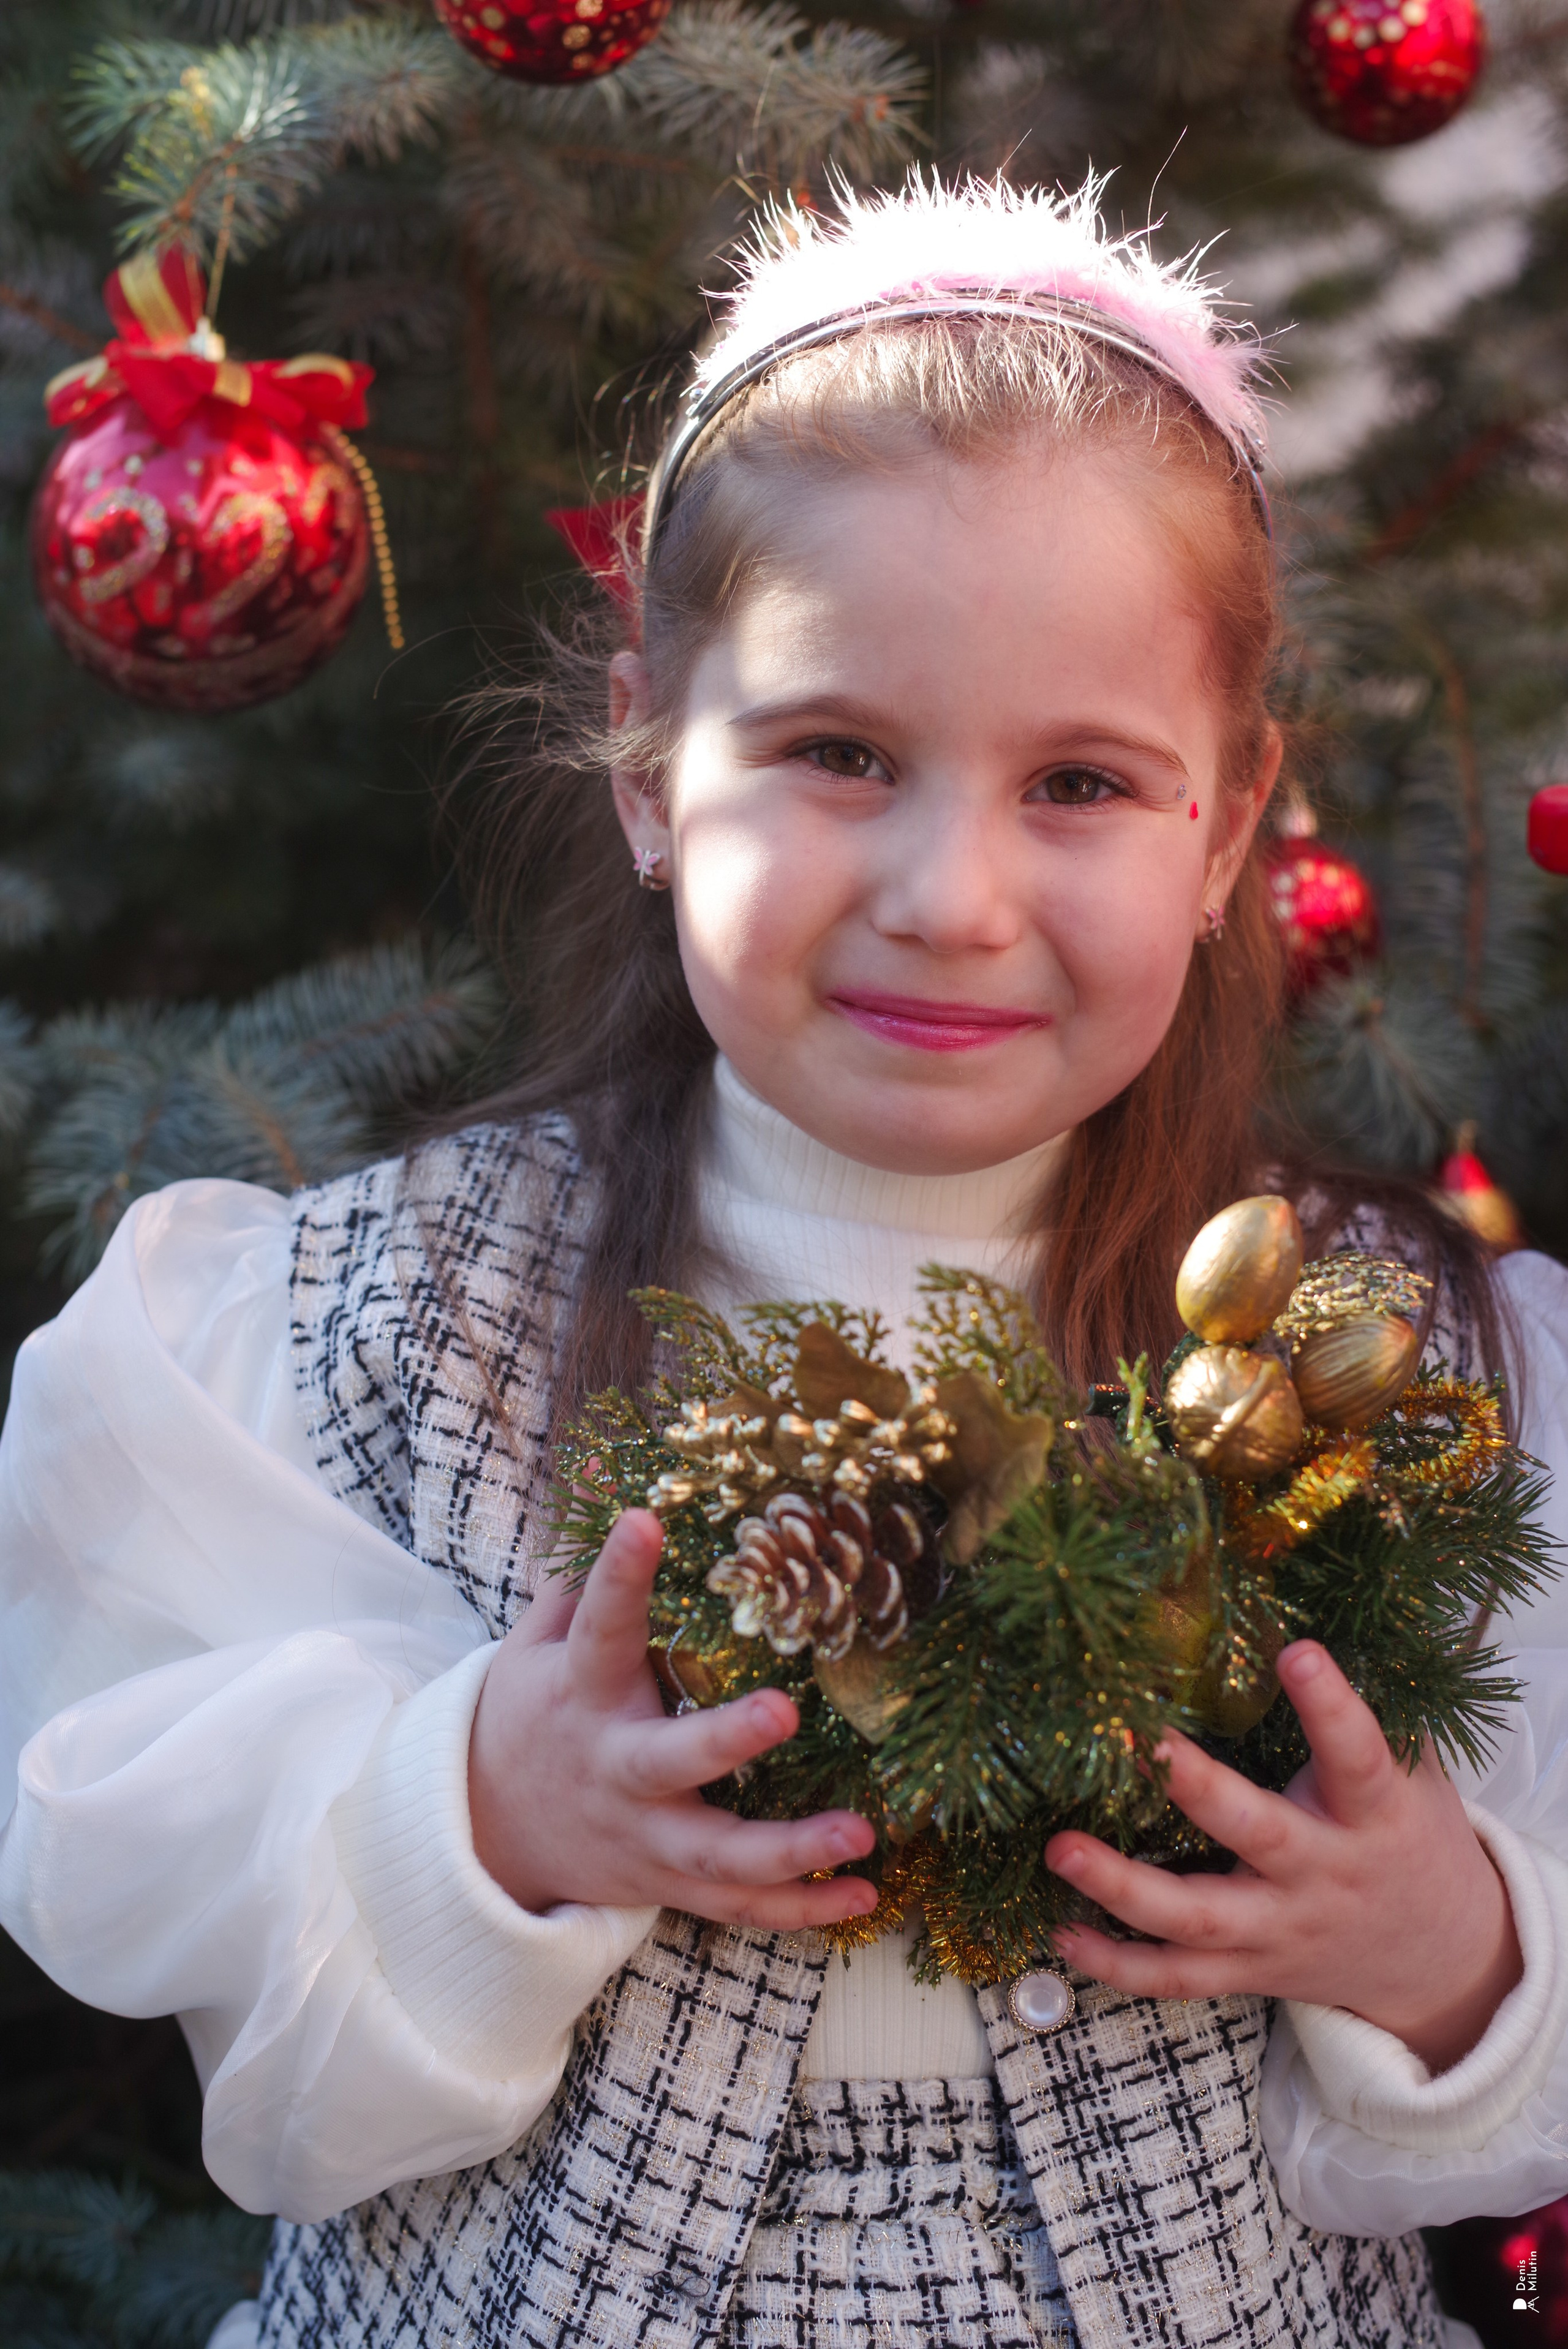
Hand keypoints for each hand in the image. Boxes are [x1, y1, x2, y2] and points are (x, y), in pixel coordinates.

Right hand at [468, 1508, 877, 1929]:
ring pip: (717, 1858)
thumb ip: (580, 1571)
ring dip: (792, 1850)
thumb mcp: (535, 1641)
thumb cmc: (533, 1714)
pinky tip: (865, 1897)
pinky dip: (802, 1912)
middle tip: (782, 1710)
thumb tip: (603, 1471)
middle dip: (724, 1742)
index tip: (645, 1520)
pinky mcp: (668, 1884)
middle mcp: (614, 1768)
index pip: (599, 1625)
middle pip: (667, 1763)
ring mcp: (644, 1836)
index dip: (619, 1574)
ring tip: (861, 1832)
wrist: (485, 1835)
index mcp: (580, 1693)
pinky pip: (740, 1909)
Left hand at [1044, 1641, 1521, 2071]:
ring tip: (1060, 1849)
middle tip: (1140, 1743)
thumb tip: (1304, 1622)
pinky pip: (1179, 1978)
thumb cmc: (1409, 1837)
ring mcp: (1281, 1930)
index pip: (1358, 1757)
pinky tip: (1064, 1934)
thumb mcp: (1412, 1776)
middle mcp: (1324, 1874)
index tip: (1298, 1651)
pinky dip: (1120, 1965)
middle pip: (1259, 1837)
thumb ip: (1368, 1716)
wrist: (1442, 1960)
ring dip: (1123, 1888)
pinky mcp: (1251, 1972)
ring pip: (1199, 1920)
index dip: (1331, 1707)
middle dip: (1198, 1790)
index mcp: (1375, 1815)